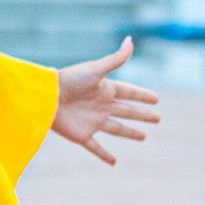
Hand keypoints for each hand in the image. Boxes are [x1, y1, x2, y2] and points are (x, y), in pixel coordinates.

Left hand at [51, 37, 159, 165]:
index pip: (129, 93)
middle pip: (126, 111)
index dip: (142, 96)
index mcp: (105, 89)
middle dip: (142, 115)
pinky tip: (114, 163)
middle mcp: (101, 106)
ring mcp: (92, 121)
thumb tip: (131, 41)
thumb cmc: (69, 80)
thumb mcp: (96, 69)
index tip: (156, 99)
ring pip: (117, 129)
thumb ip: (116, 59)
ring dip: (130, 133)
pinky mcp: (82, 135)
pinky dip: (104, 155)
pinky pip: (96, 147)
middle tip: (158, 118)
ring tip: (144, 137)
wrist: (46, 97)